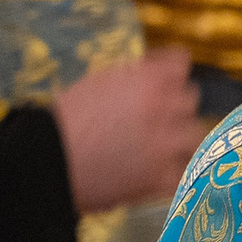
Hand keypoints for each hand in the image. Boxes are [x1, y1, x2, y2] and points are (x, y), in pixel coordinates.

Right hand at [50, 49, 208, 213]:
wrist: (46, 160)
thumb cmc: (65, 120)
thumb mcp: (99, 82)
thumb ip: (135, 76)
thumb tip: (156, 71)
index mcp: (150, 80)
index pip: (181, 63)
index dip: (170, 70)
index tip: (163, 78)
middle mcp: (166, 108)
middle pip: (190, 99)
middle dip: (174, 104)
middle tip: (155, 115)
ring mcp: (168, 145)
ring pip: (194, 135)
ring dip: (180, 137)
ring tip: (160, 145)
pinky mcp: (162, 178)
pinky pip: (187, 171)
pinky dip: (177, 171)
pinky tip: (162, 171)